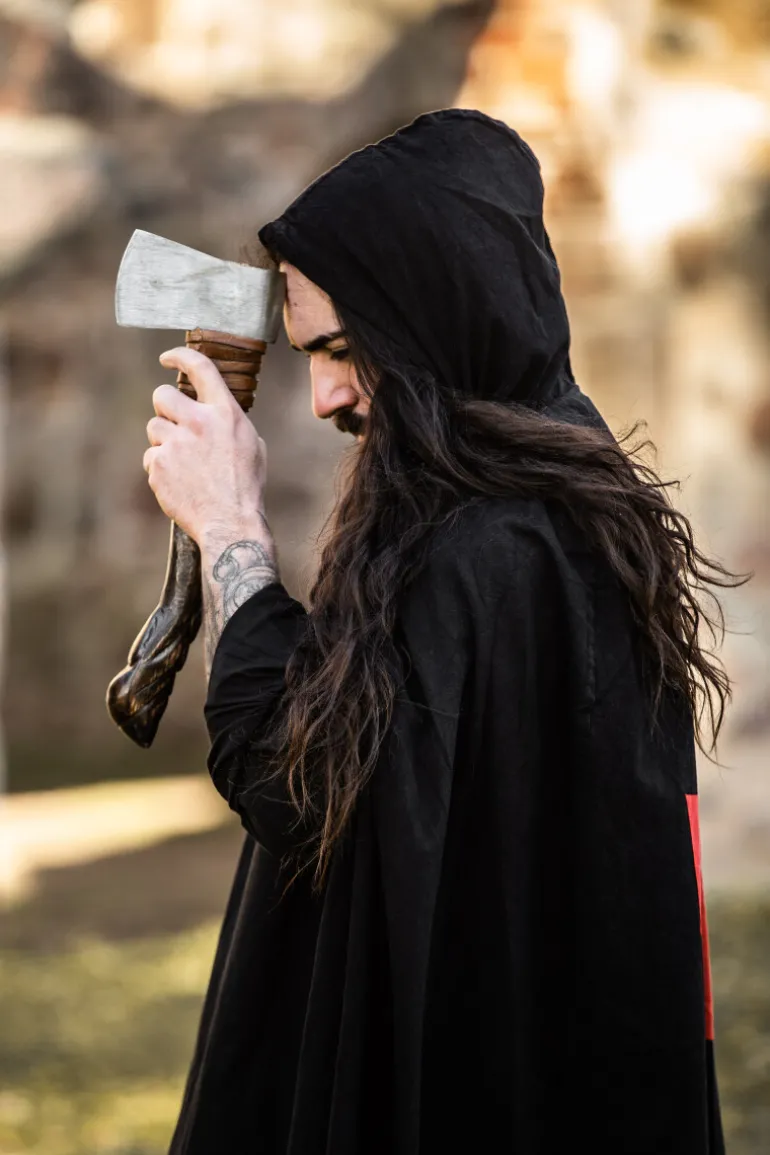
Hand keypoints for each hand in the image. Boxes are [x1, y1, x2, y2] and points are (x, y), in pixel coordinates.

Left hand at [144, 347, 267, 545]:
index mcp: (225, 412)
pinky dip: (161, 467)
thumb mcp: (251, 443)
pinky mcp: (158, 465)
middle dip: (165, 408)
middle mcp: (198, 422)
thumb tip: (210, 409)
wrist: (230, 522)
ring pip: (154, 428)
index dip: (179, 356)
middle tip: (175, 425)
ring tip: (185, 464)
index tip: (166, 358)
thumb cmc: (245, 485)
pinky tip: (180, 482)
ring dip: (164, 441)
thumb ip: (228, 420)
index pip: (200, 368)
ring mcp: (175, 444)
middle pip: (162, 396)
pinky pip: (151, 457)